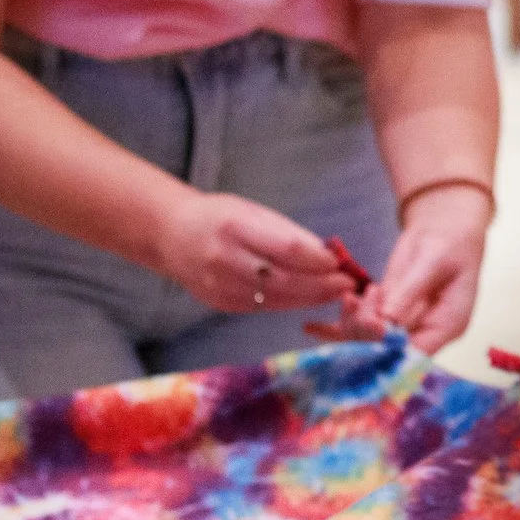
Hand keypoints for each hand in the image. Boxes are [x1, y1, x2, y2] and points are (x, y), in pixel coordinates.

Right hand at [154, 190, 351, 314]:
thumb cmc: (220, 217)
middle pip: (282, 280)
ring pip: (274, 299)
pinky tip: (308, 298)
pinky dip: (289, 303)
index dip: (316, 259)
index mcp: (234, 228)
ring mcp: (219, 285)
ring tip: (335, 293)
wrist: (172, 234)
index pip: (285, 249)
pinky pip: (261, 307)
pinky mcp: (219, 302)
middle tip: (347, 283)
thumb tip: (326, 254)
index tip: (338, 261)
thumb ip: (287, 233)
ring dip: (309, 298)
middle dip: (320, 285)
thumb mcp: (253, 211)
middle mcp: (224, 259)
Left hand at [310, 186, 490, 353]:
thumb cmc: (450, 241)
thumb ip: (409, 292)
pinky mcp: (384, 312)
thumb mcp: (433, 262)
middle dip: (364, 331)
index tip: (369, 329)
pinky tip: (312, 327)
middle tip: (355, 301)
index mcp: (447, 326)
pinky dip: (336, 326)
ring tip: (349, 296)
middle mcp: (423, 332)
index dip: (388, 352)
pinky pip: (359, 326)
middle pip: (387, 351)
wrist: (443, 224)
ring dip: (352, 322)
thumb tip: (385, 322)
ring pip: (368, 340)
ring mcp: (402, 324)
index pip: (416, 356)